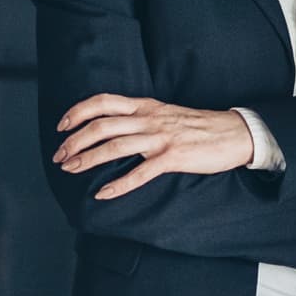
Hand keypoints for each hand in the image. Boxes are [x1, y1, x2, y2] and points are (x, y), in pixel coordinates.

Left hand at [55, 95, 252, 198]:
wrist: (236, 133)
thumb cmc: (202, 126)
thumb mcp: (167, 113)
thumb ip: (143, 118)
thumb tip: (117, 128)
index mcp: (147, 106)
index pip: (103, 102)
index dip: (78, 112)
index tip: (62, 126)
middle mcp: (150, 119)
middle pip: (102, 125)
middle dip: (75, 140)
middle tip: (60, 156)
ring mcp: (161, 138)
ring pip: (115, 146)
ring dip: (88, 159)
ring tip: (70, 169)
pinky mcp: (173, 157)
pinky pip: (140, 173)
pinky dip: (119, 184)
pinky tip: (103, 193)